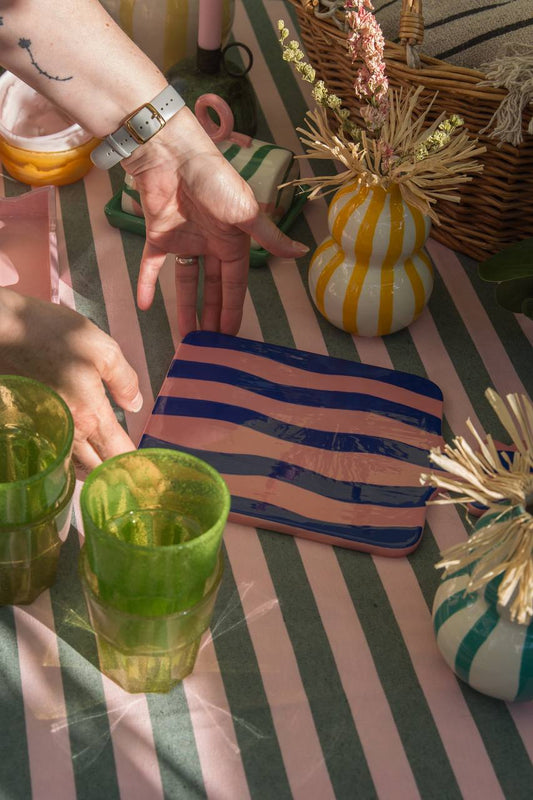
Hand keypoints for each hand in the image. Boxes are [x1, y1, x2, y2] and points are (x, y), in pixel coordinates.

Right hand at [0, 290, 141, 469]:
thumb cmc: (50, 333)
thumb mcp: (102, 348)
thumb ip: (124, 380)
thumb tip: (134, 405)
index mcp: (89, 415)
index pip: (118, 454)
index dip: (135, 465)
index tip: (146, 470)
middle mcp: (65, 433)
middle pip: (95, 468)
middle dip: (113, 470)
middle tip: (127, 464)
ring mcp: (41, 433)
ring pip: (71, 465)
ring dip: (89, 465)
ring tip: (102, 455)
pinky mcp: (24, 427)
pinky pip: (50, 454)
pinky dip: (64, 458)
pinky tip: (74, 445)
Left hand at [124, 107, 307, 336]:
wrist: (172, 156)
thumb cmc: (216, 181)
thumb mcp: (247, 213)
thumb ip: (270, 237)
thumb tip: (302, 253)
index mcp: (233, 241)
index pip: (234, 283)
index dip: (232, 309)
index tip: (231, 335)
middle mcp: (210, 243)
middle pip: (211, 287)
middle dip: (211, 314)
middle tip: (208, 344)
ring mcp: (184, 239)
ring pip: (185, 281)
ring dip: (184, 306)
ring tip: (184, 335)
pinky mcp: (158, 234)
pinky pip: (152, 265)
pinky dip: (147, 283)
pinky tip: (144, 305)